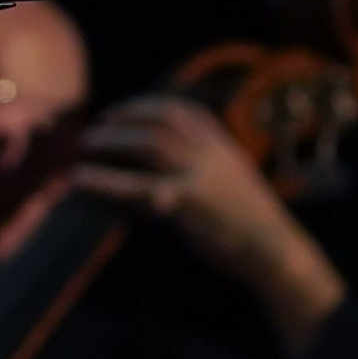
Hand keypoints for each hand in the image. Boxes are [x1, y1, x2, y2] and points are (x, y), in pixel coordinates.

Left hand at [75, 94, 345, 353]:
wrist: (276, 252)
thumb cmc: (253, 224)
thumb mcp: (233, 182)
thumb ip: (207, 167)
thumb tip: (167, 166)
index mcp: (223, 146)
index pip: (181, 110)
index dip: (144, 106)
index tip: (118, 113)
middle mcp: (212, 153)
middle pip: (159, 121)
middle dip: (121, 120)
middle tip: (91, 134)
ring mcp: (200, 176)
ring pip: (148, 143)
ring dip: (110, 141)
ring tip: (83, 150)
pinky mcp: (186, 203)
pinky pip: (136, 187)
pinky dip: (103, 181)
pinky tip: (80, 182)